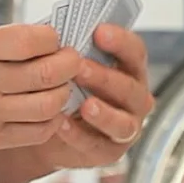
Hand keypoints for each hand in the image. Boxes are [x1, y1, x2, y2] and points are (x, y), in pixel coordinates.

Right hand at [0, 25, 79, 153]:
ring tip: (60, 84)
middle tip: (71, 59)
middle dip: (70, 64)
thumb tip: (52, 40)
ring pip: (48, 105)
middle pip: (47, 74)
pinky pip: (38, 132)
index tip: (54, 39)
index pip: (31, 41)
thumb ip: (7, 40)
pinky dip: (52, 119)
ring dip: (64, 92)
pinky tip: (49, 108)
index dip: (52, 38)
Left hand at [33, 25, 155, 171]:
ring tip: (84, 105)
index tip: (99, 31)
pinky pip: (98, 145)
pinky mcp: (110, 151)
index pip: (135, 52)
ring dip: (104, 113)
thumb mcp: (69, 63)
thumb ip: (72, 49)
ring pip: (123, 123)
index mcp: (130, 70)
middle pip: (130, 88)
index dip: (121, 42)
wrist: (48, 125)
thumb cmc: (64, 85)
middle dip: (105, 77)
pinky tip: (61, 124)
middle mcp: (135, 98)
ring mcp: (126, 127)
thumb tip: (59, 30)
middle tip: (79, 67)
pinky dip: (79, 136)